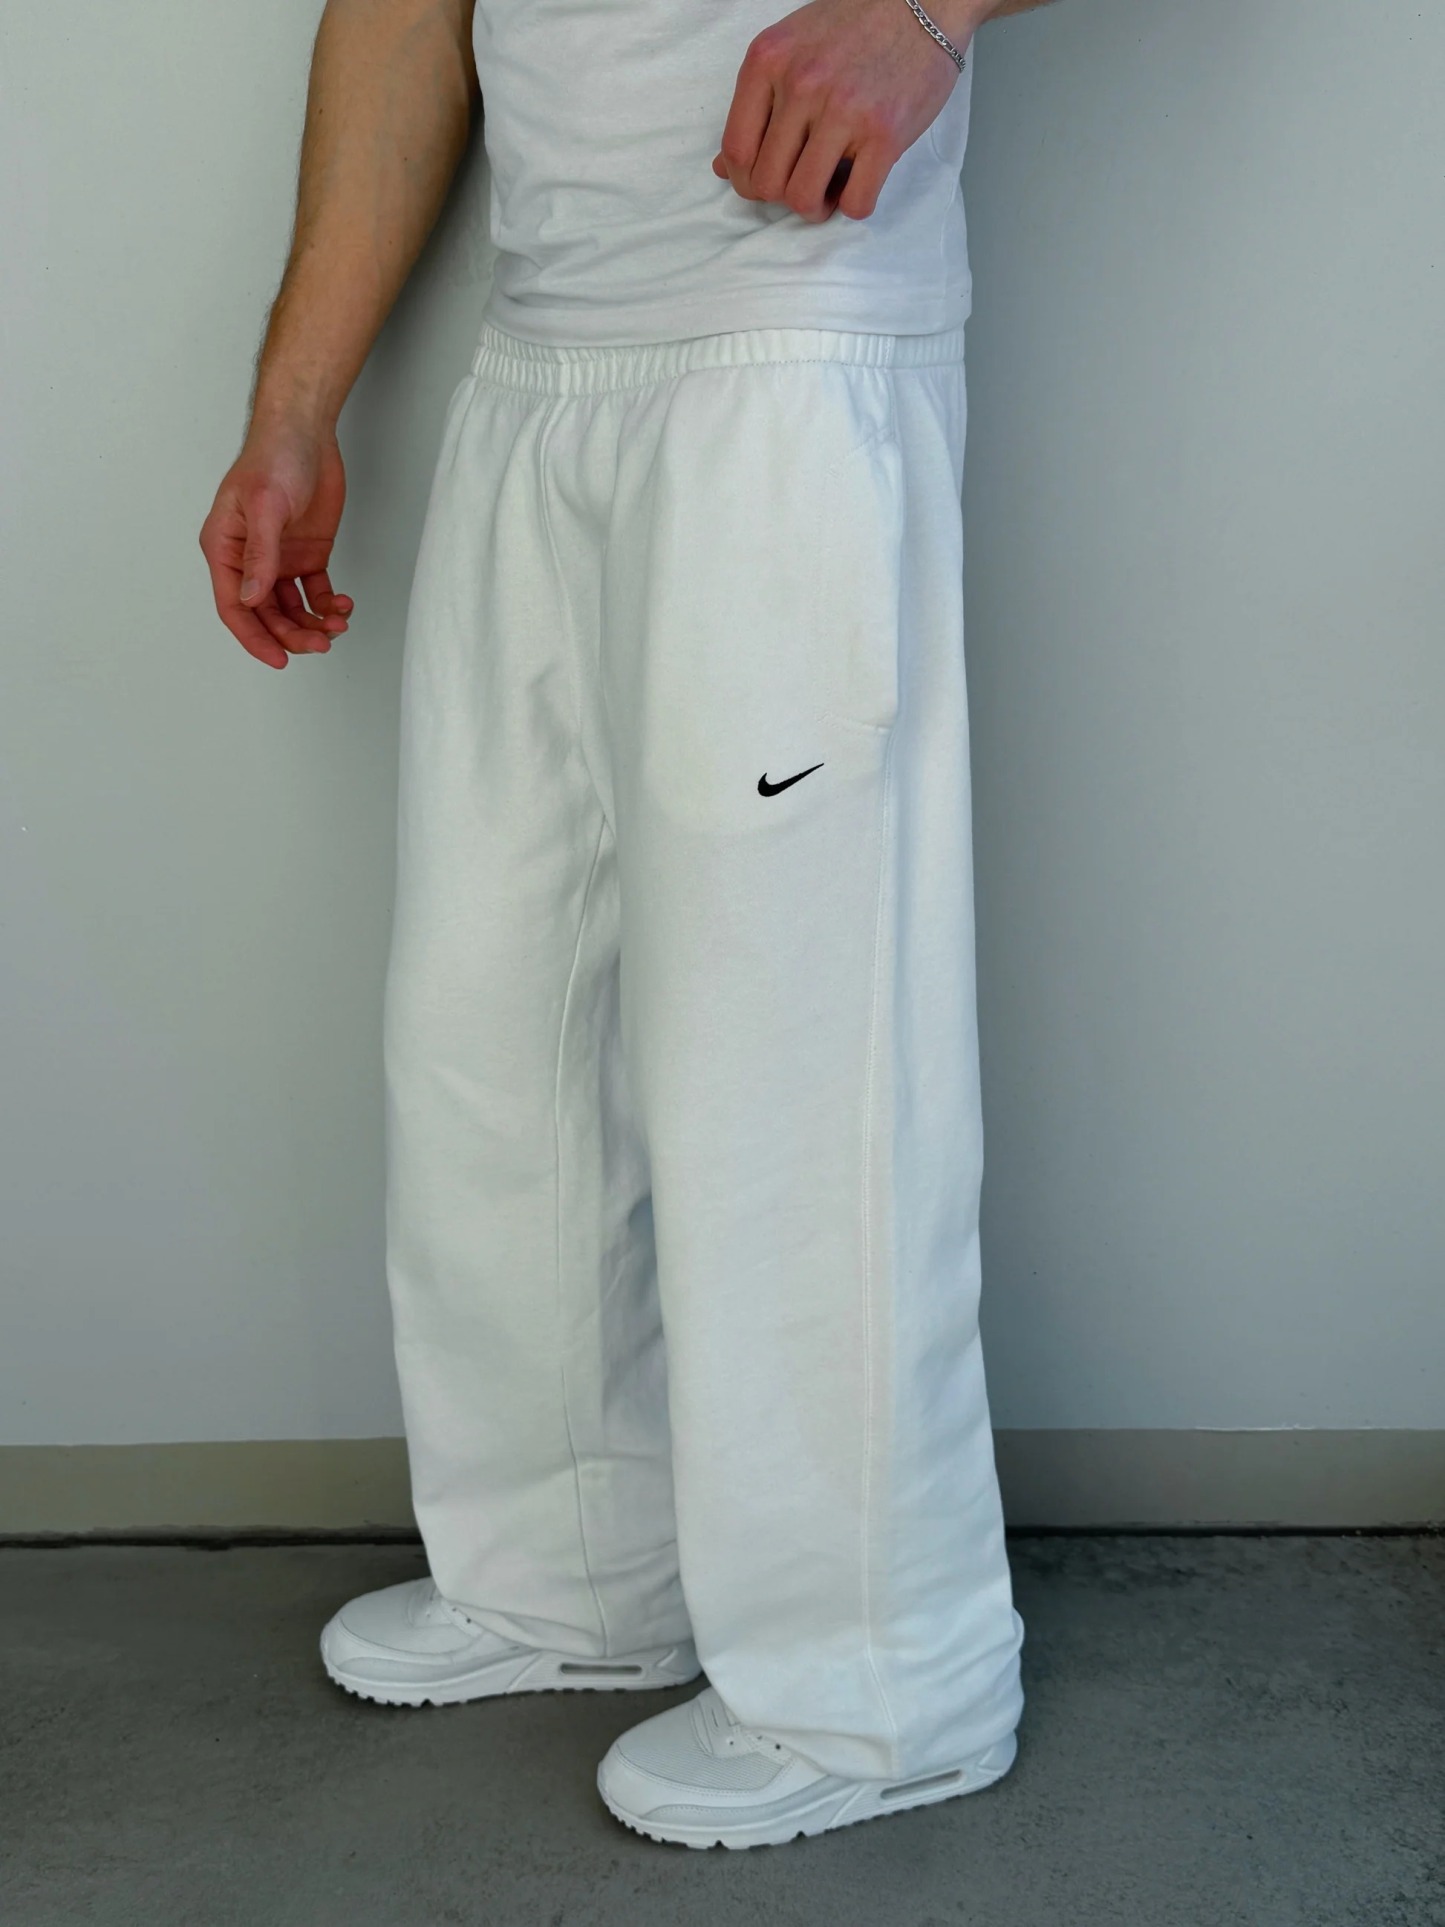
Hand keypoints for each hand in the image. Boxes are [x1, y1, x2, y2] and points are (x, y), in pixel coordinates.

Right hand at [199, 425, 351, 669]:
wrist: (306, 431)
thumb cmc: (274, 458)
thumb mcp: (265, 507)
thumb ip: (259, 555)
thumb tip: (251, 599)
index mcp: (225, 549)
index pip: (234, 607)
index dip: (255, 638)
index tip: (279, 660)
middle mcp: (249, 560)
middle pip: (266, 615)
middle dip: (292, 635)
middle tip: (321, 644)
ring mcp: (279, 559)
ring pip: (292, 609)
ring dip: (313, 624)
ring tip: (337, 625)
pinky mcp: (308, 554)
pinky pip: (315, 592)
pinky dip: (328, 605)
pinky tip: (342, 606)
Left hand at [712, 0, 978, 222]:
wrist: (922, 1)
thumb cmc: (853, 27)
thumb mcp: (790, 49)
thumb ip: (757, 104)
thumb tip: (724, 167)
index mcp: (768, 61)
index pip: (736, 150)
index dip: (747, 180)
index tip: (769, 179)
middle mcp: (801, 83)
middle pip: (767, 182)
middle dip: (782, 196)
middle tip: (804, 182)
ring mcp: (844, 109)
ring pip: (804, 199)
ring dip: (816, 207)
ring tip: (830, 189)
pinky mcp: (885, 133)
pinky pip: (855, 202)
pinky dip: (853, 206)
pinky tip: (859, 183)